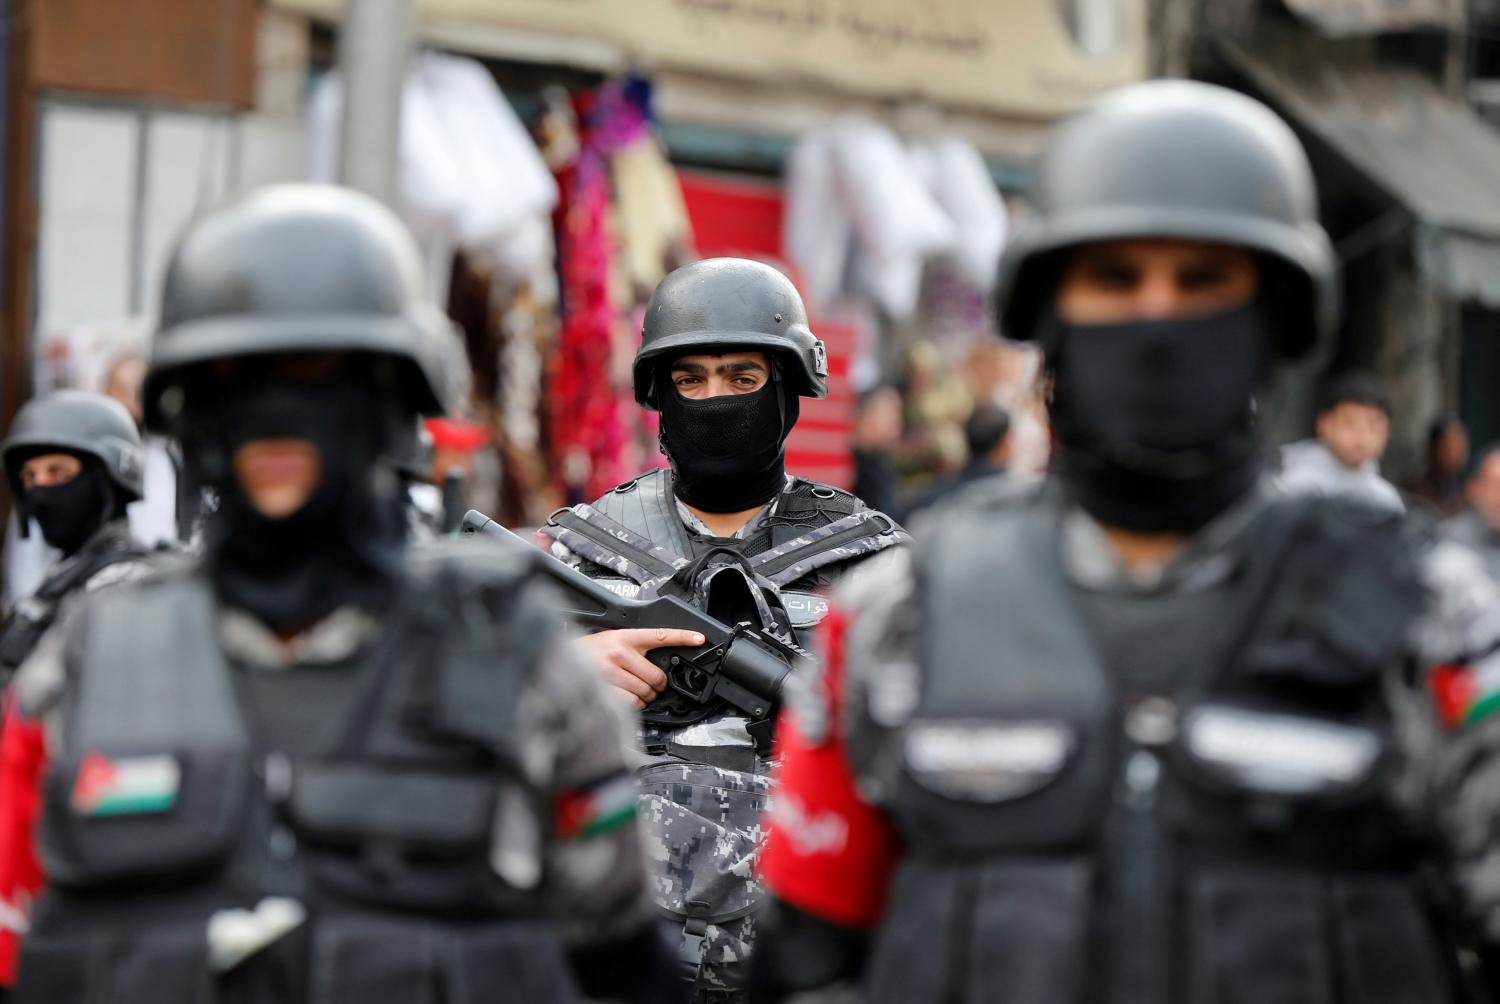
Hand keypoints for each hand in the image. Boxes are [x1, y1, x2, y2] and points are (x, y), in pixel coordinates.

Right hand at [575, 628, 705, 710]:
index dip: (683, 636)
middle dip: (657, 685)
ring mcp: (611, 672)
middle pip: (656, 676)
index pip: (660, 635)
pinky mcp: (605, 690)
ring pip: (646, 692)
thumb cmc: (588, 653)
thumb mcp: (611, 641)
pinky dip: (632, 705)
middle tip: (650, 685)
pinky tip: (623, 697)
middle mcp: (619, 652)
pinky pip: (632, 704)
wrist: (559, 661)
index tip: (700, 638)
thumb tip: (658, 665)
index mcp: (624, 637)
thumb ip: (634, 649)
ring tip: (632, 690)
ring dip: (644, 697)